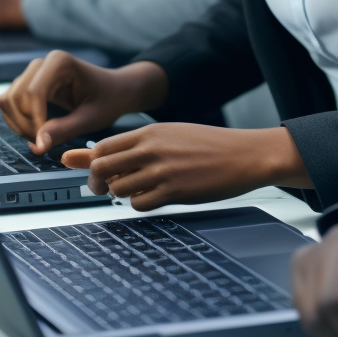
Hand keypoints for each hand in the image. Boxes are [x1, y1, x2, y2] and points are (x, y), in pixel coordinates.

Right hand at [0, 51, 169, 153]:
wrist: (115, 90)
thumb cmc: (108, 101)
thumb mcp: (91, 119)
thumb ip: (63, 130)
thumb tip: (36, 146)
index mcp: (60, 62)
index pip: (33, 92)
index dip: (34, 121)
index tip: (43, 144)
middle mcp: (42, 63)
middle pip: (16, 96)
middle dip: (25, 125)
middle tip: (43, 145)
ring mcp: (32, 72)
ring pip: (8, 100)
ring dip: (18, 125)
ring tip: (41, 140)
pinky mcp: (27, 84)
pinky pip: (9, 103)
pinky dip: (17, 122)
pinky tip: (36, 133)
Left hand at [61, 122, 311, 210]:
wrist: (244, 154)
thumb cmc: (208, 145)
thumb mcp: (169, 135)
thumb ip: (132, 145)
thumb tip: (93, 153)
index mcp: (149, 132)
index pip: (101, 148)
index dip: (94, 164)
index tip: (102, 172)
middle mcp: (151, 149)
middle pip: (101, 169)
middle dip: (98, 183)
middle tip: (108, 188)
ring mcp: (162, 171)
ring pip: (117, 189)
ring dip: (123, 195)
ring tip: (141, 189)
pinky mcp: (174, 192)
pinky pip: (139, 204)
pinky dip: (141, 204)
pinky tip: (156, 197)